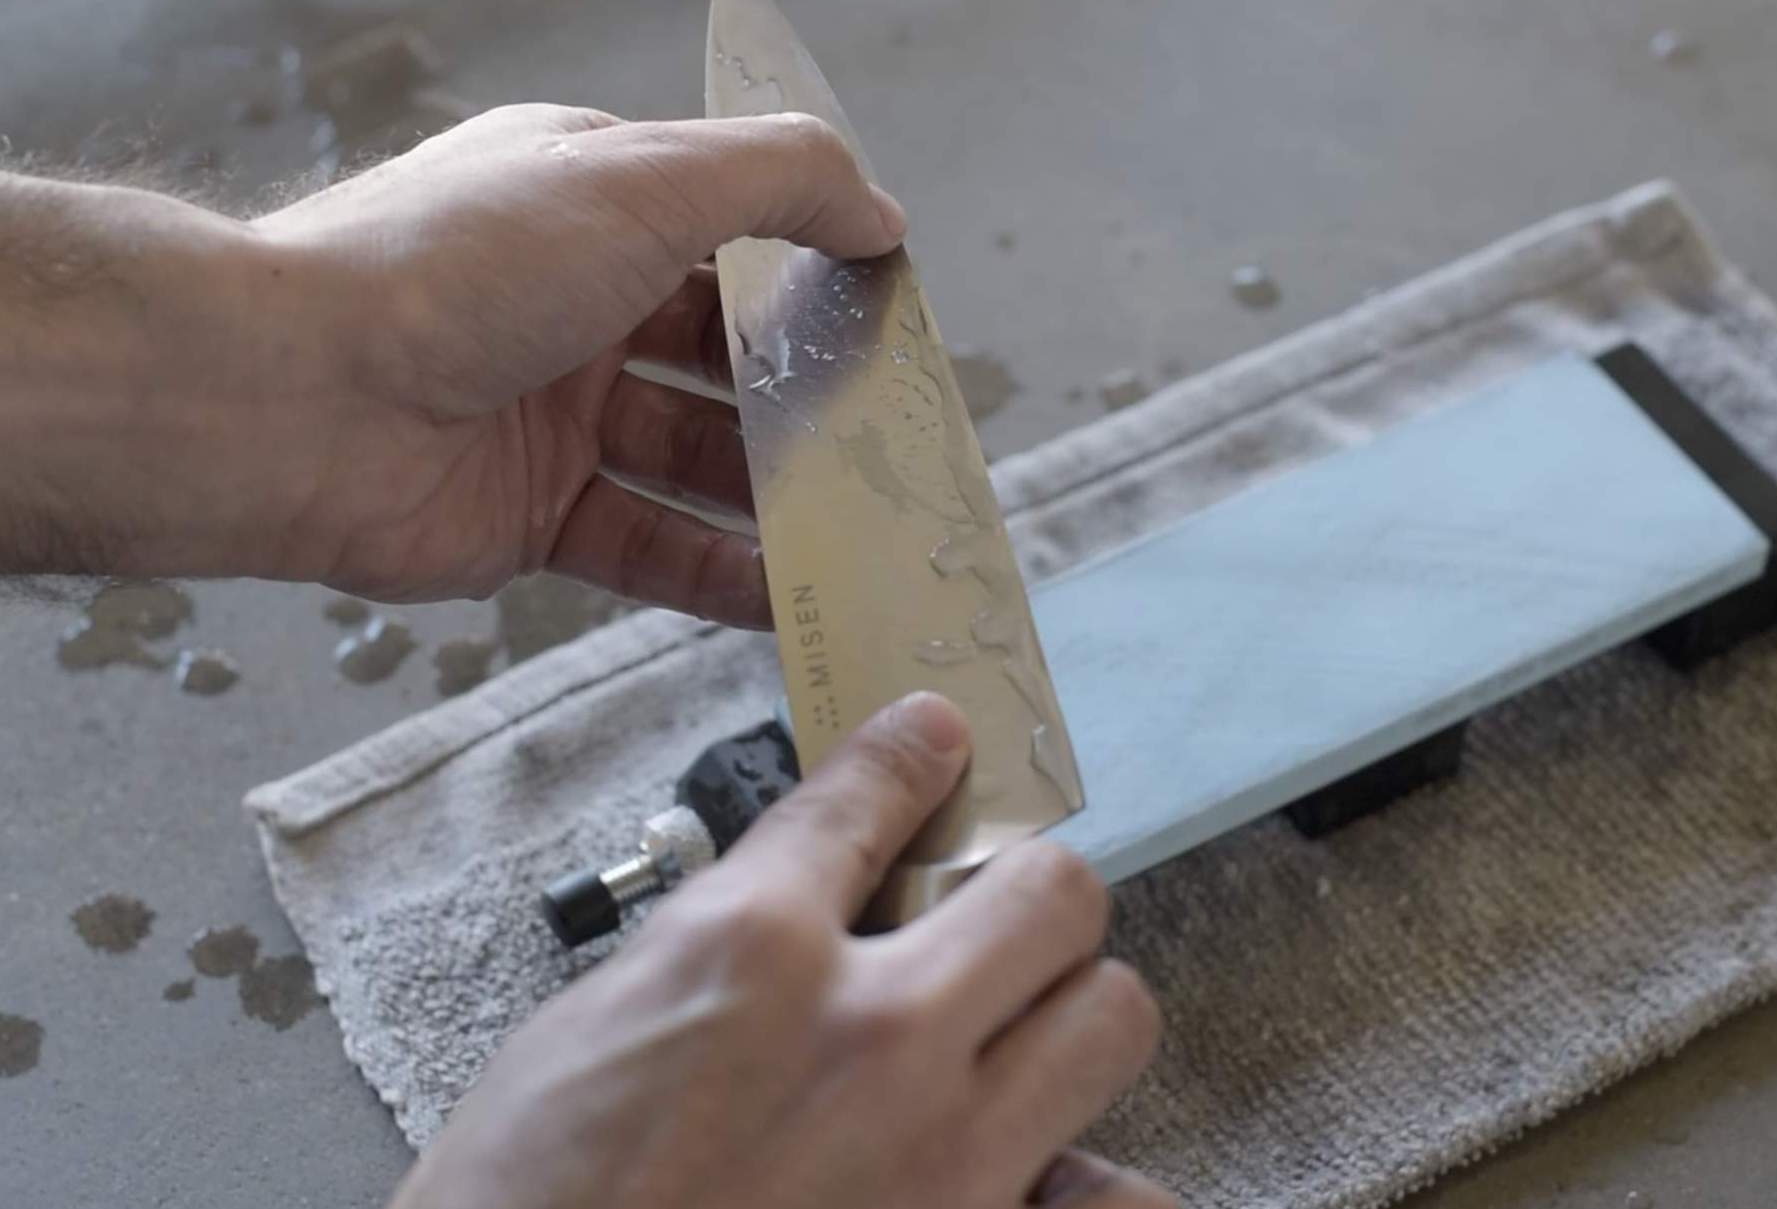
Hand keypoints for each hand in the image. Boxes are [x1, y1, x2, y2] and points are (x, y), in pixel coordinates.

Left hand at [0, 105, 903, 622]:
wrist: (286, 397)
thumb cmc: (455, 265)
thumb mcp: (644, 177)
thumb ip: (783, 181)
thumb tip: (882, 215)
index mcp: (594, 203)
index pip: (735, 231)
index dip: (818, 270)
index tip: (896, 317)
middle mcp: (577, 305)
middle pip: (727, 357)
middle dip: (812, 395)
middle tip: (898, 439)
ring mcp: (554, 415)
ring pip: (699, 460)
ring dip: (781, 494)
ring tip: (870, 527)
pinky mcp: (532, 517)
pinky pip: (650, 547)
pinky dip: (722, 574)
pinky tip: (794, 596)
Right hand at [391, 693, 1171, 1208]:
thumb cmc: (529, 1200)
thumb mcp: (589, 1026)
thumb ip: (721, 948)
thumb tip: (804, 912)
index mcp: (750, 951)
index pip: (874, 794)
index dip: (913, 755)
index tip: (938, 739)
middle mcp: (872, 1035)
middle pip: (1053, 892)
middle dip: (1025, 894)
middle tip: (986, 924)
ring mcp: (943, 1156)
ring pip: (1112, 1014)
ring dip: (1070, 1014)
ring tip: (1010, 1045)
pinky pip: (1122, 1196)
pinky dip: (1094, 1185)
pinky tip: (1043, 1179)